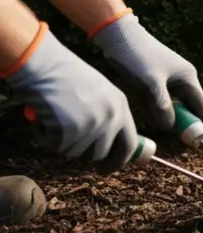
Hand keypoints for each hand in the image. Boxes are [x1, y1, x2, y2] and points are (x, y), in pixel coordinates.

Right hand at [3, 23, 138, 167]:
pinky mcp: (71, 129)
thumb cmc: (66, 76)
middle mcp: (111, 117)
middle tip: (68, 144)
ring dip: (60, 141)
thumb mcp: (99, 93)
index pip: (129, 144)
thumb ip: (107, 116)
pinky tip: (43, 118)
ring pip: (74, 152)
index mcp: (121, 106)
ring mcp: (92, 124)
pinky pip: (54, 147)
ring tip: (54, 118)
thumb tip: (107, 147)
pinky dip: (44, 136)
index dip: (117, 161)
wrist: (44, 64)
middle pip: (100, 154)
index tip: (105, 169)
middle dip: (83, 153)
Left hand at [91, 12, 202, 144]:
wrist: (118, 36)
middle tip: (191, 144)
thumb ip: (161, 104)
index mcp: (187, 78)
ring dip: (172, 119)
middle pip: (189, 108)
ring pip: (173, 106)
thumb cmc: (137, 55)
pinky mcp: (153, 82)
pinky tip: (155, 118)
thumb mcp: (150, 81)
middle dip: (190, 125)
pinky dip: (159, 112)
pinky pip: (160, 102)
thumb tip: (169, 126)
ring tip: (177, 135)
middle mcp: (181, 80)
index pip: (201, 106)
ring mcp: (167, 81)